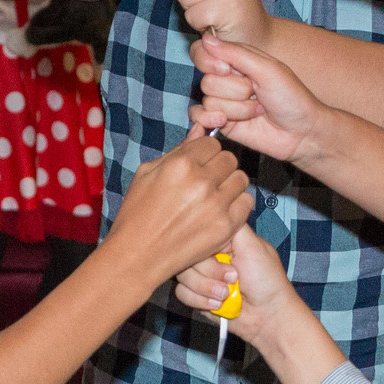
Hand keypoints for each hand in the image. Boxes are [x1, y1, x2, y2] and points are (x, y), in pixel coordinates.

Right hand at [104, 133, 254, 283]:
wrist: (137, 255)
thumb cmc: (137, 214)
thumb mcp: (147, 173)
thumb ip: (178, 150)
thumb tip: (200, 128)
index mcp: (180, 164)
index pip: (212, 143)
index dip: (206, 153)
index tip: (199, 164)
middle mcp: (201, 181)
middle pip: (230, 159)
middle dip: (220, 167)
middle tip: (207, 181)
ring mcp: (216, 205)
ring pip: (241, 179)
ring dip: (230, 184)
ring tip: (215, 196)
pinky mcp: (225, 226)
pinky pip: (247, 203)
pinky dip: (237, 205)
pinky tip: (221, 211)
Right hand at [175, 224, 294, 336]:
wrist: (268, 316)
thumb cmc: (267, 281)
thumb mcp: (254, 245)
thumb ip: (233, 224)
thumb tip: (216, 207)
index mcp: (222, 239)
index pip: (198, 232)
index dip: (207, 248)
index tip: (226, 257)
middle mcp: (209, 255)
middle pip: (186, 255)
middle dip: (209, 272)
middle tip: (233, 278)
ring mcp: (201, 275)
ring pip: (182, 275)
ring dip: (206, 288)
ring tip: (227, 294)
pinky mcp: (196, 295)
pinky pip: (181, 293)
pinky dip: (201, 300)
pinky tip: (218, 304)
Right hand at [187, 34, 322, 165]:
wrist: (301, 132)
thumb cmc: (291, 96)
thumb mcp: (267, 68)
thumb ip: (236, 53)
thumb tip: (206, 39)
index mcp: (237, 60)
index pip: (203, 53)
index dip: (211, 63)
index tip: (229, 70)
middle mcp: (227, 79)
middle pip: (207, 81)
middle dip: (235, 90)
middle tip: (257, 94)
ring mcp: (223, 101)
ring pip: (208, 101)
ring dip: (237, 108)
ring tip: (257, 110)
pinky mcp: (220, 122)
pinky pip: (198, 116)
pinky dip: (210, 119)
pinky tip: (227, 122)